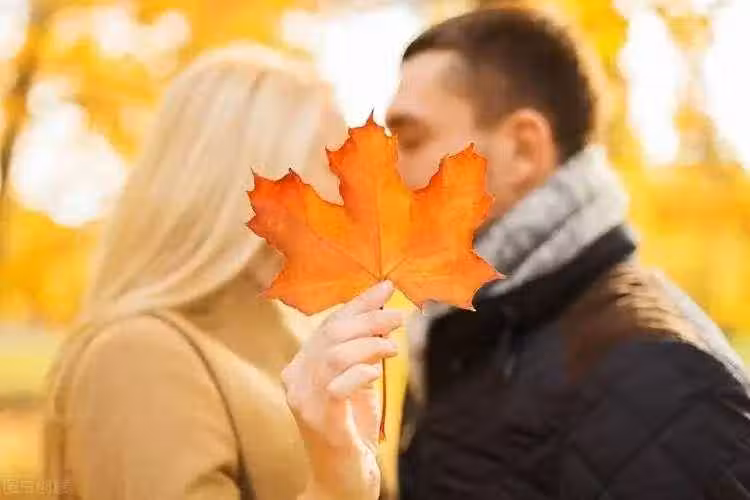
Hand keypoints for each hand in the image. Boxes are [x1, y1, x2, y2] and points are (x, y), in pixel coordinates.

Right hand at [283, 280, 401, 499]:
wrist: (342, 479)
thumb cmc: (352, 428)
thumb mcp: (358, 381)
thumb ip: (363, 351)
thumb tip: (386, 315)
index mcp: (301, 366)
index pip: (328, 324)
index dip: (358, 304)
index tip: (386, 288)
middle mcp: (296, 380)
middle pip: (332, 334)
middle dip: (369, 319)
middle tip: (399, 317)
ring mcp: (305, 402)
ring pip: (335, 355)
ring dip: (369, 344)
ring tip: (393, 347)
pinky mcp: (323, 423)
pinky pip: (338, 387)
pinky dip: (360, 373)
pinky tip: (375, 373)